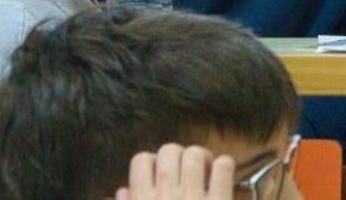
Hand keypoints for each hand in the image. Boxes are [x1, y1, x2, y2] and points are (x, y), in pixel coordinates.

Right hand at [113, 145, 235, 199]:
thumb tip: (121, 190)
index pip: (141, 161)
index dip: (153, 162)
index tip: (163, 174)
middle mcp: (166, 195)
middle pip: (170, 150)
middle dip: (179, 156)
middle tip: (187, 171)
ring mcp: (194, 198)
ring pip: (194, 153)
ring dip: (202, 158)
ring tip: (205, 172)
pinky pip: (223, 166)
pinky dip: (224, 167)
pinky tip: (222, 178)